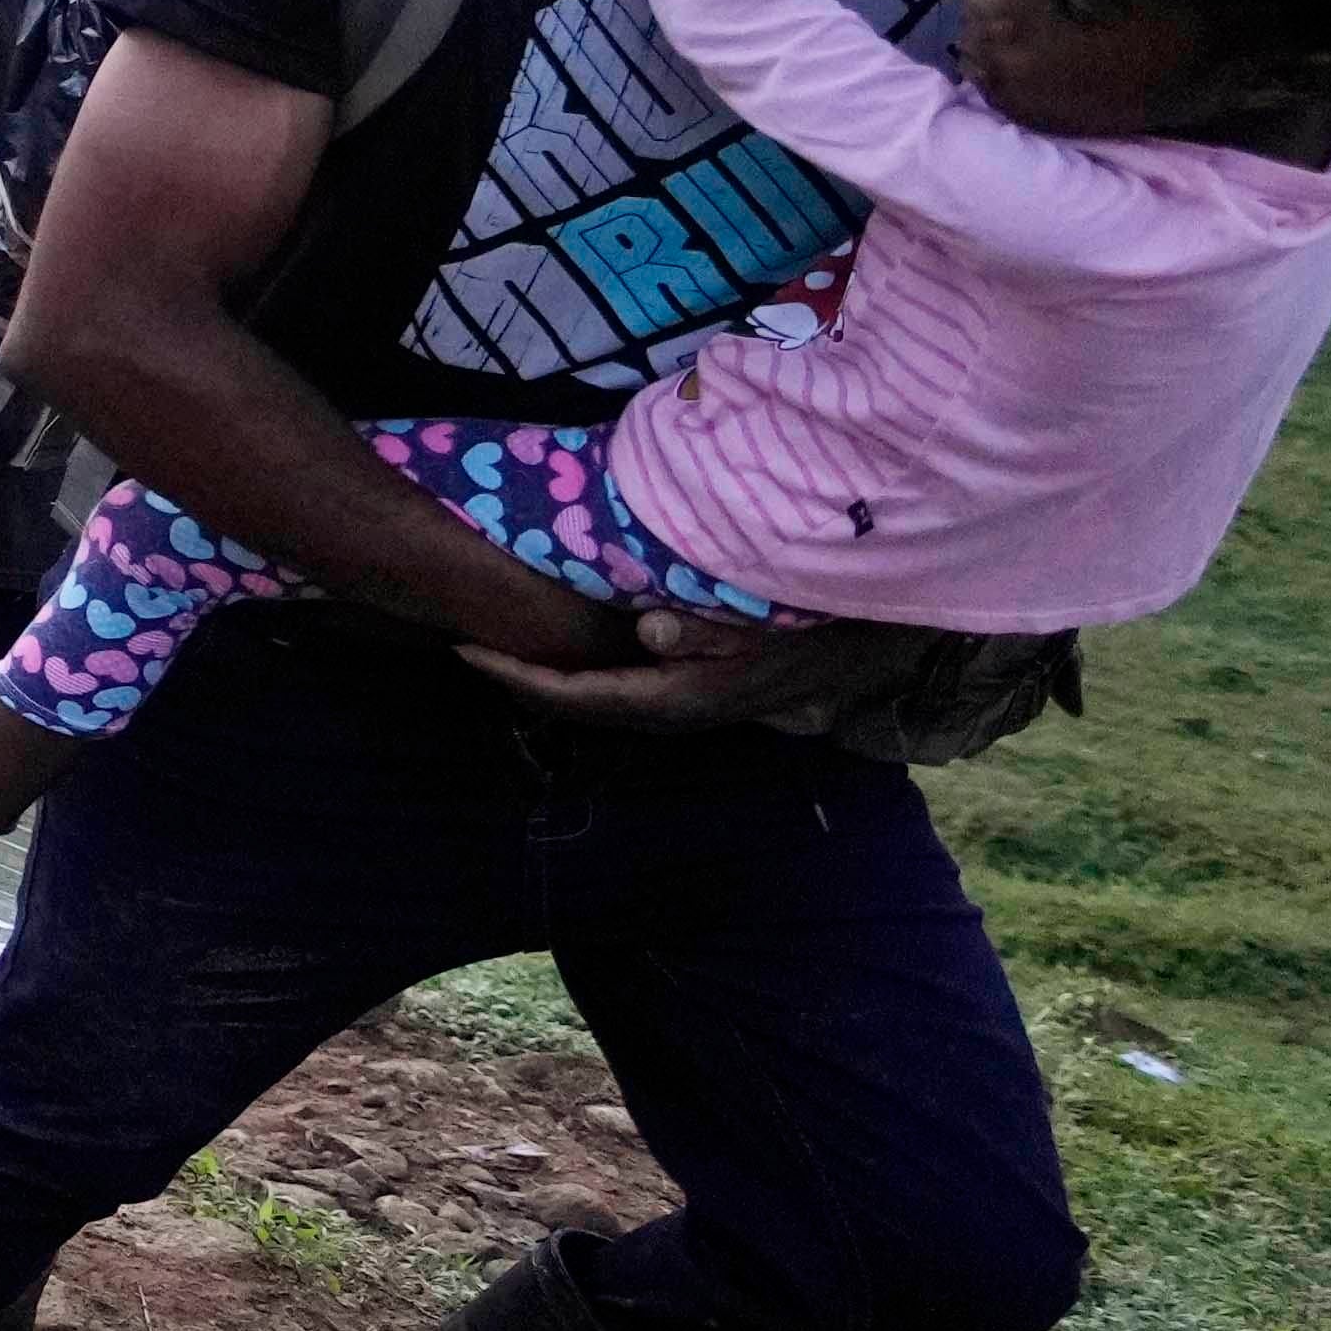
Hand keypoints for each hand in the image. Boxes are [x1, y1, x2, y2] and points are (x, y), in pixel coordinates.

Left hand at [458, 606, 917, 730]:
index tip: (462, 651)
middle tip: (462, 648)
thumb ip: (704, 627)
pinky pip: (623, 689)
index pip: (578, 697)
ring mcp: (685, 706)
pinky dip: (581, 675)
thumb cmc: (808, 624)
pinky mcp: (695, 692)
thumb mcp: (762, 620)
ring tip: (495, 649)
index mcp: (678, 698)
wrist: (868, 644)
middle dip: (517, 680)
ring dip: (547, 680)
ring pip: (598, 701)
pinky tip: (560, 651)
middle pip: (577, 706)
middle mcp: (673, 711)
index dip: (514, 676)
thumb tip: (650, 629)